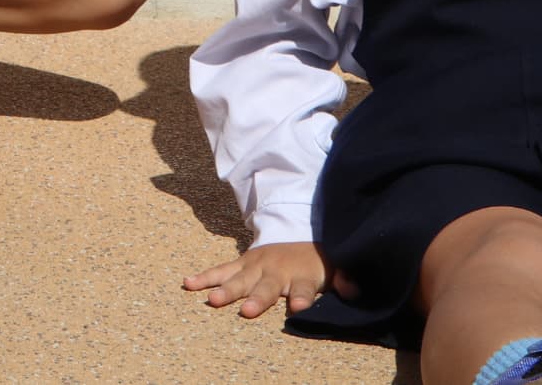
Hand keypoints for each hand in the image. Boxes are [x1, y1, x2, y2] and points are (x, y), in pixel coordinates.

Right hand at [183, 241, 330, 317]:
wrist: (296, 232)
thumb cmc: (315, 261)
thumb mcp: (335, 267)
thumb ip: (344, 279)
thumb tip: (353, 288)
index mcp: (301, 275)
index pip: (305, 289)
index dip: (303, 298)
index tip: (300, 308)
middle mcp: (276, 271)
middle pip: (266, 287)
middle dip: (257, 298)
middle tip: (247, 310)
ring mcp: (255, 267)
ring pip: (238, 279)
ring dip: (225, 290)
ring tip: (212, 300)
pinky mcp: (240, 264)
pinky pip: (220, 271)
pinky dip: (205, 277)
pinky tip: (188, 284)